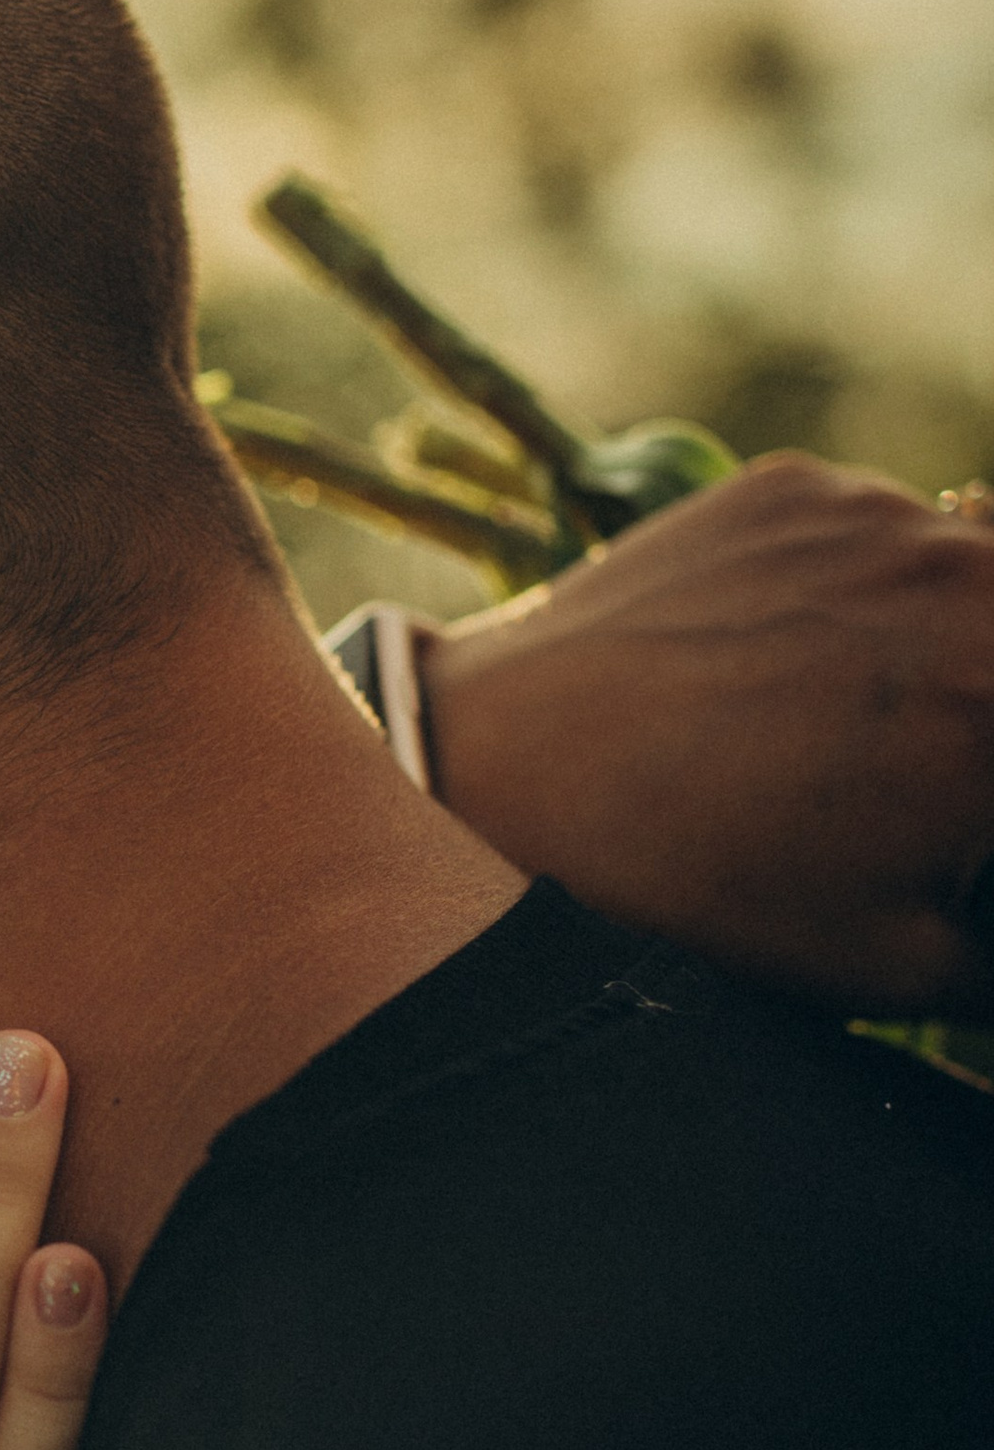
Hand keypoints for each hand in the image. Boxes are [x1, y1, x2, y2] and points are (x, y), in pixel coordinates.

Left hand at [419, 452, 993, 1011]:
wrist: (503, 776)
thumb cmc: (707, 891)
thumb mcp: (908, 963)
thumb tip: (991, 887)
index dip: (985, 783)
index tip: (964, 808)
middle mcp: (969, 573)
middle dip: (982, 709)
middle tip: (927, 763)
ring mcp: (879, 513)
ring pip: (976, 567)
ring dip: (955, 635)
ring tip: (858, 726)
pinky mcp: (794, 487)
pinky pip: (883, 530)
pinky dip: (867, 591)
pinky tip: (791, 669)